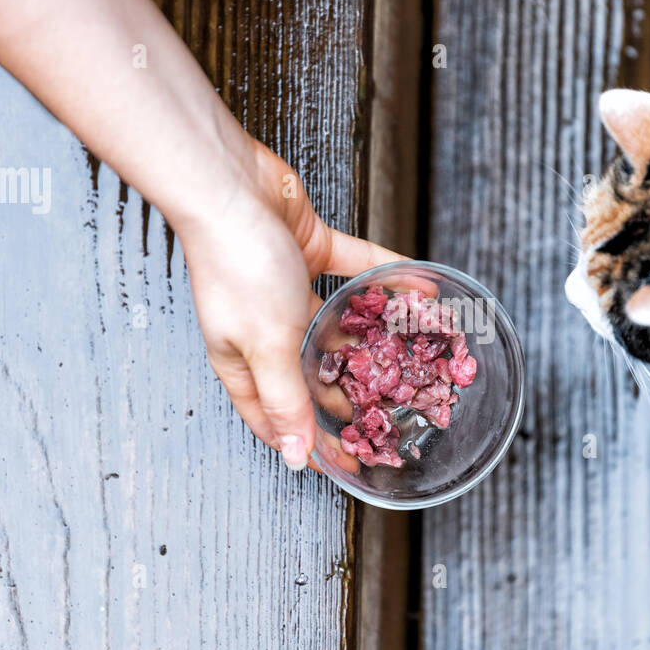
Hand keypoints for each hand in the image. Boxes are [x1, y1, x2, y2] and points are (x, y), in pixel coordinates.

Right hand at [174, 137, 404, 470]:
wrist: (228, 186)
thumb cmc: (239, 269)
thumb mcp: (266, 346)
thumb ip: (287, 401)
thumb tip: (296, 460)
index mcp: (244, 361)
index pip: (278, 417)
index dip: (312, 444)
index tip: (352, 462)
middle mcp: (265, 329)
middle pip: (311, 372)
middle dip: (348, 393)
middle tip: (391, 411)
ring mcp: (287, 287)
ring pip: (337, 321)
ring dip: (372, 334)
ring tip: (411, 352)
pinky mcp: (308, 248)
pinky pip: (356, 269)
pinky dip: (386, 277)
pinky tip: (420, 288)